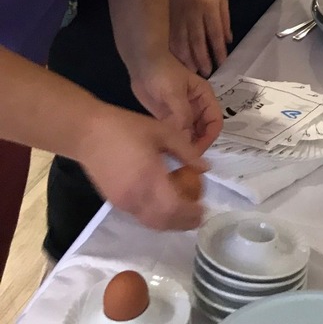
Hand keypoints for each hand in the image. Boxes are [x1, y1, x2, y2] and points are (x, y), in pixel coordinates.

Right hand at [76, 103, 210, 233]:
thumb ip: (186, 151)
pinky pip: (140, 216)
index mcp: (150, 179)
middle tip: (198, 215)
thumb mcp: (163, 132)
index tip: (204, 210)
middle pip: (164, 222)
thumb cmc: (128, 128)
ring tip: (184, 211)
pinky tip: (164, 204)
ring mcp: (123, 203)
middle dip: (183, 222)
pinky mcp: (115, 202)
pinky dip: (156, 217)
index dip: (191, 214)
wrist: (89, 134)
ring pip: (151, 223)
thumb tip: (205, 168)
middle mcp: (136, 197)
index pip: (174, 208)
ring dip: (170, 222)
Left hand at [130, 50, 222, 151]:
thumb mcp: (174, 92)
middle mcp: (197, 108)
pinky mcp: (169, 120)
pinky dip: (174, 144)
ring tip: (175, 159)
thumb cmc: (162, 72)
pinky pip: (176, 135)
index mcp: (204, 97)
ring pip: (190, 136)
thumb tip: (186, 140)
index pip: (215, 121)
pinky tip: (166, 153)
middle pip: (204, 132)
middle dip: (197, 145)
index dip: (209, 137)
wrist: (141, 65)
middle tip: (184, 160)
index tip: (196, 151)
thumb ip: (181, 115)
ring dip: (185, 147)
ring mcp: (182, 115)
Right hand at [169, 0, 231, 76]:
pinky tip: (175, 61)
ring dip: (187, 59)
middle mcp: (193, 13)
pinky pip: (169, 37)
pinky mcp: (165, 16)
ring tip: (192, 71)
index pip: (215, 33)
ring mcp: (177, 15)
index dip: (218, 50)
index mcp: (209, 6)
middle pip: (197, 41)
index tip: (221, 63)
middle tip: (206, 73)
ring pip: (181, 42)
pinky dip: (173, 51)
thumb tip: (228, 41)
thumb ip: (225, 19)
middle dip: (202, 59)